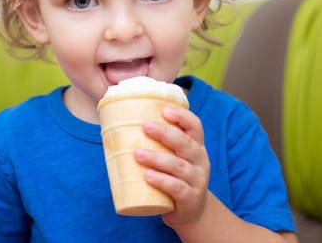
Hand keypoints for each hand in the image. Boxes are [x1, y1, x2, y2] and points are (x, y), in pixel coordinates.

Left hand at [134, 106, 209, 226]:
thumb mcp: (174, 158)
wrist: (191, 210)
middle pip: (186, 143)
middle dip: (165, 133)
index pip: (195, 126)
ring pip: (178, 166)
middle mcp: (201, 161)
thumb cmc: (175, 177)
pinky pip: (177, 188)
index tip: (164, 110)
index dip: (182, 116)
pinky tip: (148, 176)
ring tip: (137, 153)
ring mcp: (197, 180)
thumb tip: (121, 126)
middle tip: (145, 126)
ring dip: (157, 158)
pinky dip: (162, 181)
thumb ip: (158, 144)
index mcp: (196, 146)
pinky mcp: (190, 199)